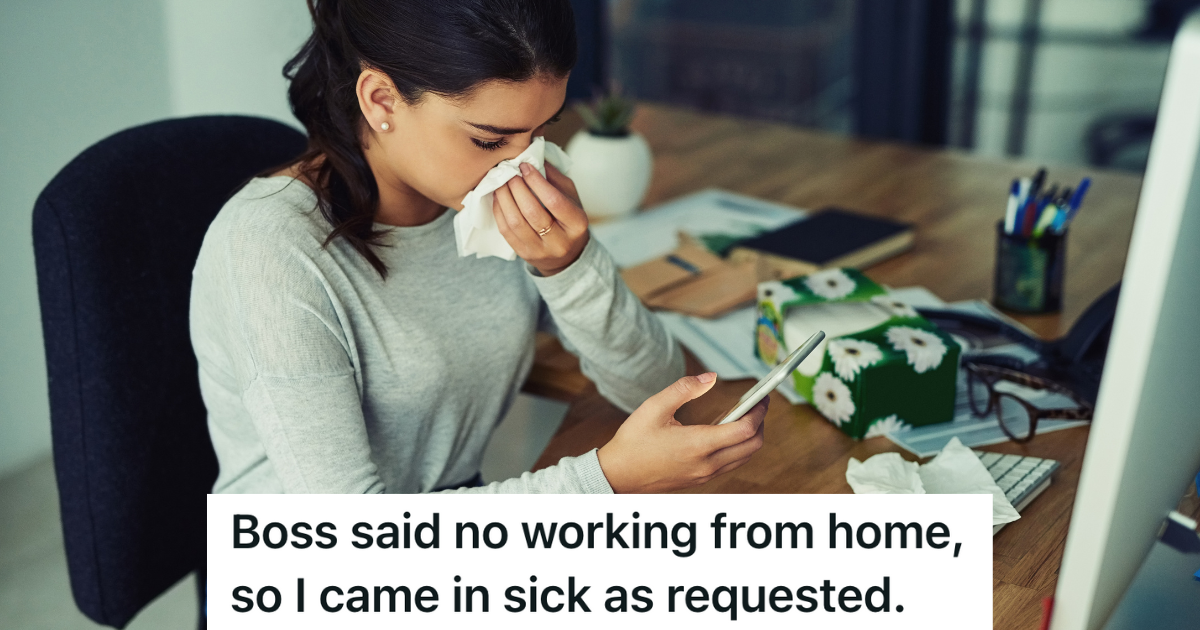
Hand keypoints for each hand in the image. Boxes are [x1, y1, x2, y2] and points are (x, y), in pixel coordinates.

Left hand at [492, 162, 589, 275]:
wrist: (566, 255)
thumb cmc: (568, 219)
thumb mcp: (571, 197)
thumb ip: (554, 178)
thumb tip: (533, 157)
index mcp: (577, 223)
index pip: (554, 200)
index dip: (536, 181)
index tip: (525, 166)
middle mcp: (560, 241)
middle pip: (532, 212)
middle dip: (517, 188)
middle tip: (509, 171)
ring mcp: (540, 250)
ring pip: (516, 222)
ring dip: (505, 198)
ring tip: (501, 182)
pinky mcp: (524, 254)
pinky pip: (506, 231)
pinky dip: (499, 210)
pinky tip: (498, 197)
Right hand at [596, 373, 767, 492]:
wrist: (617, 476)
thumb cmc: (633, 442)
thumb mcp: (654, 407)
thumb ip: (684, 389)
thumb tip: (711, 377)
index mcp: (698, 445)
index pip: (745, 430)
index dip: (759, 412)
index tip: (762, 397)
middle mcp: (706, 463)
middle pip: (752, 445)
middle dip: (761, 423)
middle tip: (758, 404)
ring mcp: (705, 474)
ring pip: (744, 457)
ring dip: (751, 436)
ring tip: (744, 414)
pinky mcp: (700, 479)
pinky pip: (731, 464)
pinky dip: (738, 447)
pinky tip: (725, 431)